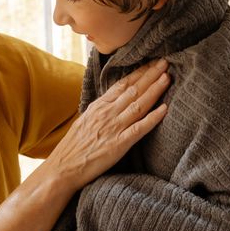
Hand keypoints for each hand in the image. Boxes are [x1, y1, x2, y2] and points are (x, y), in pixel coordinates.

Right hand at [40, 58, 169, 192]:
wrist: (62, 168)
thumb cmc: (72, 148)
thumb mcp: (84, 122)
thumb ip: (99, 111)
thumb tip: (111, 103)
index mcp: (98, 107)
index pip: (122, 85)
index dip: (139, 73)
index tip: (152, 63)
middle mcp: (107, 113)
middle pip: (133, 90)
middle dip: (150, 75)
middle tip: (165, 62)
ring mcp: (113, 128)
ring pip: (138, 104)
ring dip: (154, 90)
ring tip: (167, 77)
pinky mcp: (118, 144)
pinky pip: (139, 129)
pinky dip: (152, 118)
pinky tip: (165, 109)